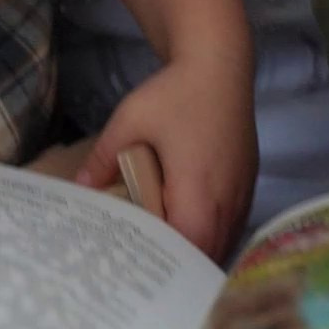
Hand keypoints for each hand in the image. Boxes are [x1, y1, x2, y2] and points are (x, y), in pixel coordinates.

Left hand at [78, 48, 257, 260]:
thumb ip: (105, 158)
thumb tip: (80, 188)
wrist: (218, 64)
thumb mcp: (130, 121)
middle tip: (145, 264)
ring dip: (199, 251)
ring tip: (165, 253)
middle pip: (207, 254)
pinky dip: (214, 234)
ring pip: (224, 242)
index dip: (163, 262)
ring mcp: (242, 194)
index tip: (135, 264)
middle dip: (179, 263)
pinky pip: (233, 225)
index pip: (186, 250)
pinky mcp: (248, 183)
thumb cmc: (175, 93)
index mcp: (198, 192)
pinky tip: (190, 229)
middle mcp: (227, 201)